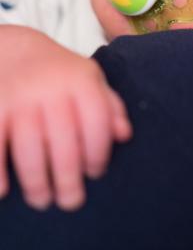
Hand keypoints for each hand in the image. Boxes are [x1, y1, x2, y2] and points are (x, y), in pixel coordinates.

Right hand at [0, 26, 131, 209]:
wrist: (17, 48)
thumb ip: (109, 106)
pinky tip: (4, 191)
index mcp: (81, 80)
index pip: (97, 121)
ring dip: (36, 181)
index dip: (98, 152)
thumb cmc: (61, 73)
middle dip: (68, 178)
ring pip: (30, 147)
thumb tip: (124, 135)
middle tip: (71, 202)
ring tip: (42, 200)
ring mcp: (20, 97)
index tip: (96, 172)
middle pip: (64, 141)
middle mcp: (51, 87)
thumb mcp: (90, 80)